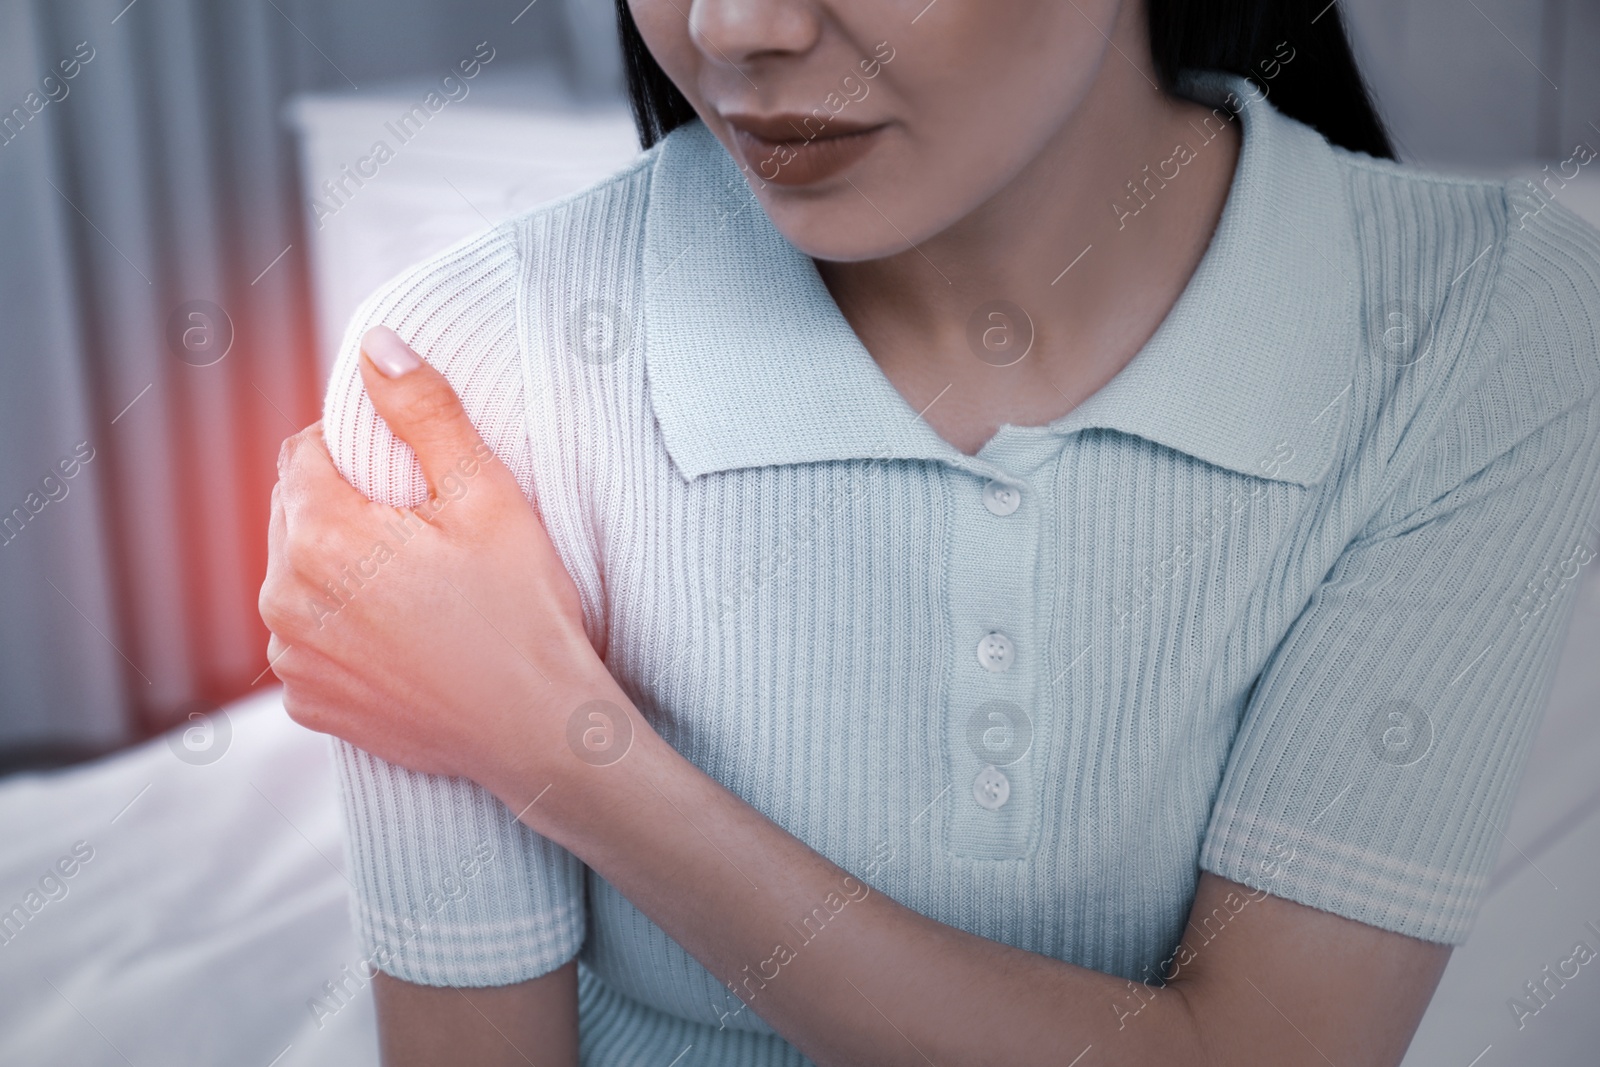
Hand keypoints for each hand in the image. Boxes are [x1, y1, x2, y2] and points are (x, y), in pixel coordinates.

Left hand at [258, 326, 627, 809]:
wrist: (541, 734)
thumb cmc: (523, 613)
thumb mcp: (487, 496)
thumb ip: (425, 411)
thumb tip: (375, 344)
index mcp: (320, 536)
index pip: (304, 451)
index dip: (359, 449)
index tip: (414, 477)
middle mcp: (283, 599)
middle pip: (297, 513)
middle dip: (349, 507)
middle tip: (427, 533)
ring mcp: (292, 659)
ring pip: (301, 576)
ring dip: (343, 568)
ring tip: (420, 588)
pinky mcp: (309, 703)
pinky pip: (310, 638)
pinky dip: (345, 629)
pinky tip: (407, 637)